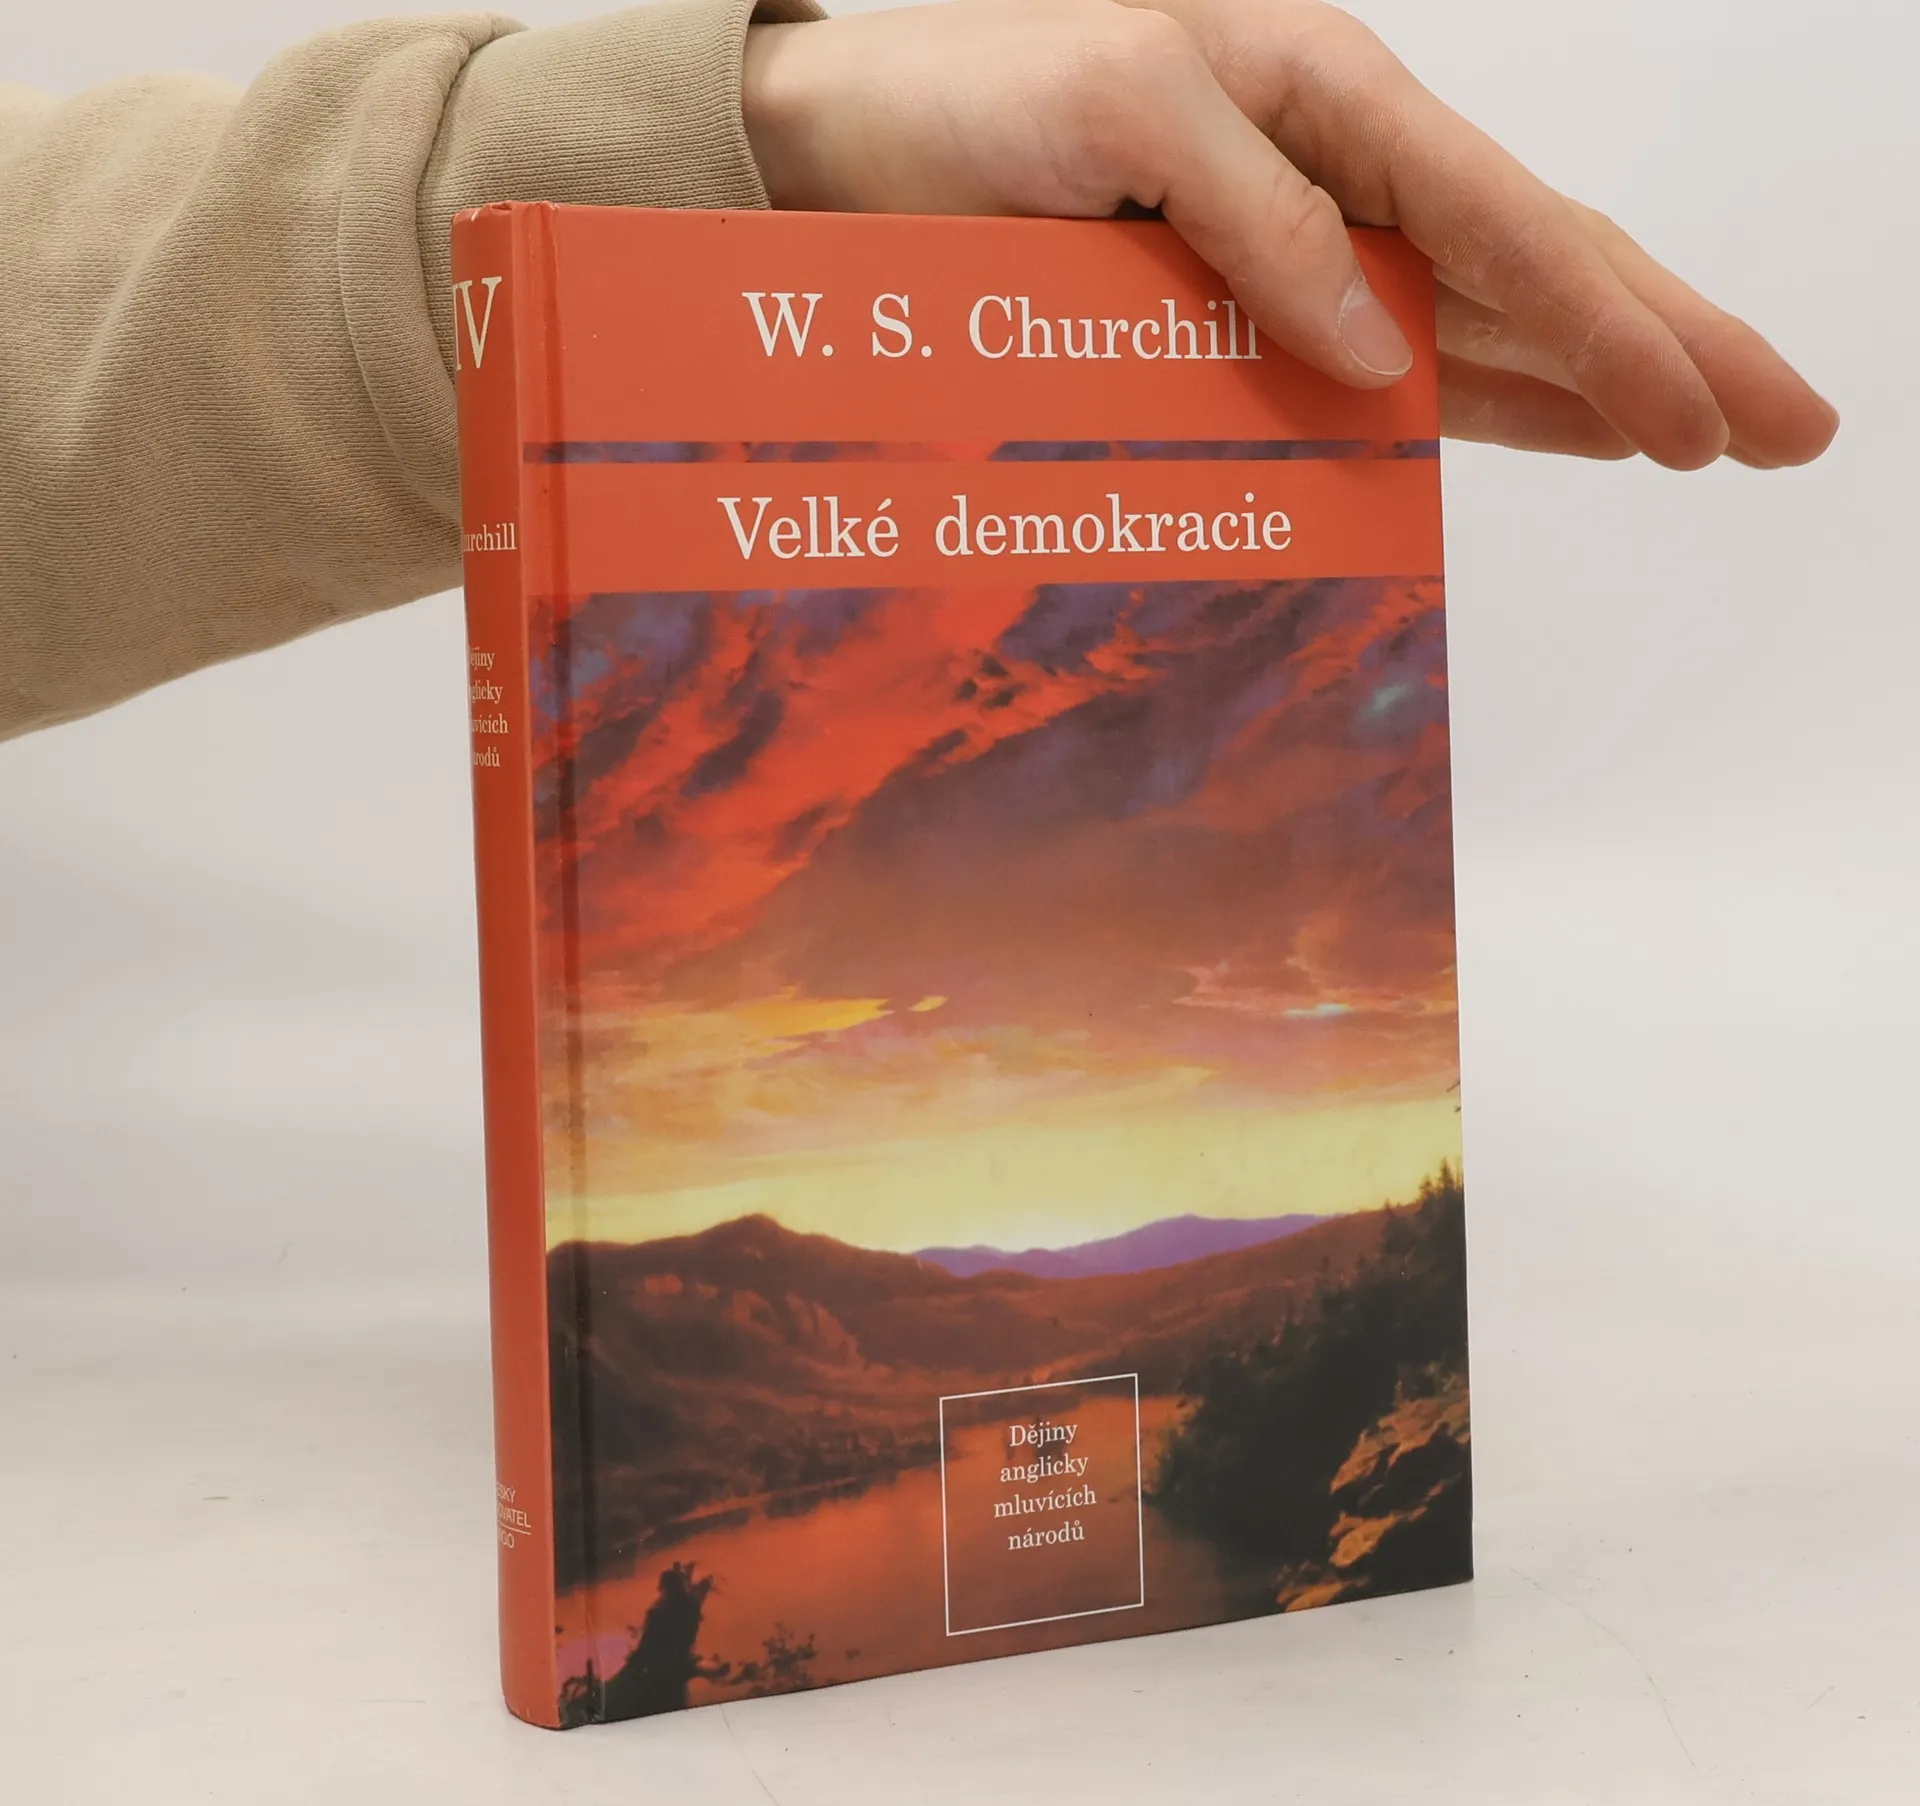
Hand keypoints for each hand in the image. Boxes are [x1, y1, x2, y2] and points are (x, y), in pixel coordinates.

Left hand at [743, 0, 1836, 467]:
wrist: (875, 144)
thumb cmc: (986, 95)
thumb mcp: (1127, 117)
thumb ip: (1261, 219)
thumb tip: (1377, 344)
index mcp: (1335, 95)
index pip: (1508, 222)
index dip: (1616, 326)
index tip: (1704, 415)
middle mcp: (1348, 172)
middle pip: (1541, 269)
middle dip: (1670, 349)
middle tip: (1796, 430)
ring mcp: (1315, 250)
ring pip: (1491, 324)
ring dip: (1601, 387)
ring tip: (1716, 441)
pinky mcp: (1261, 315)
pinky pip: (1397, 365)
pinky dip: (1482, 404)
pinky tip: (1562, 435)